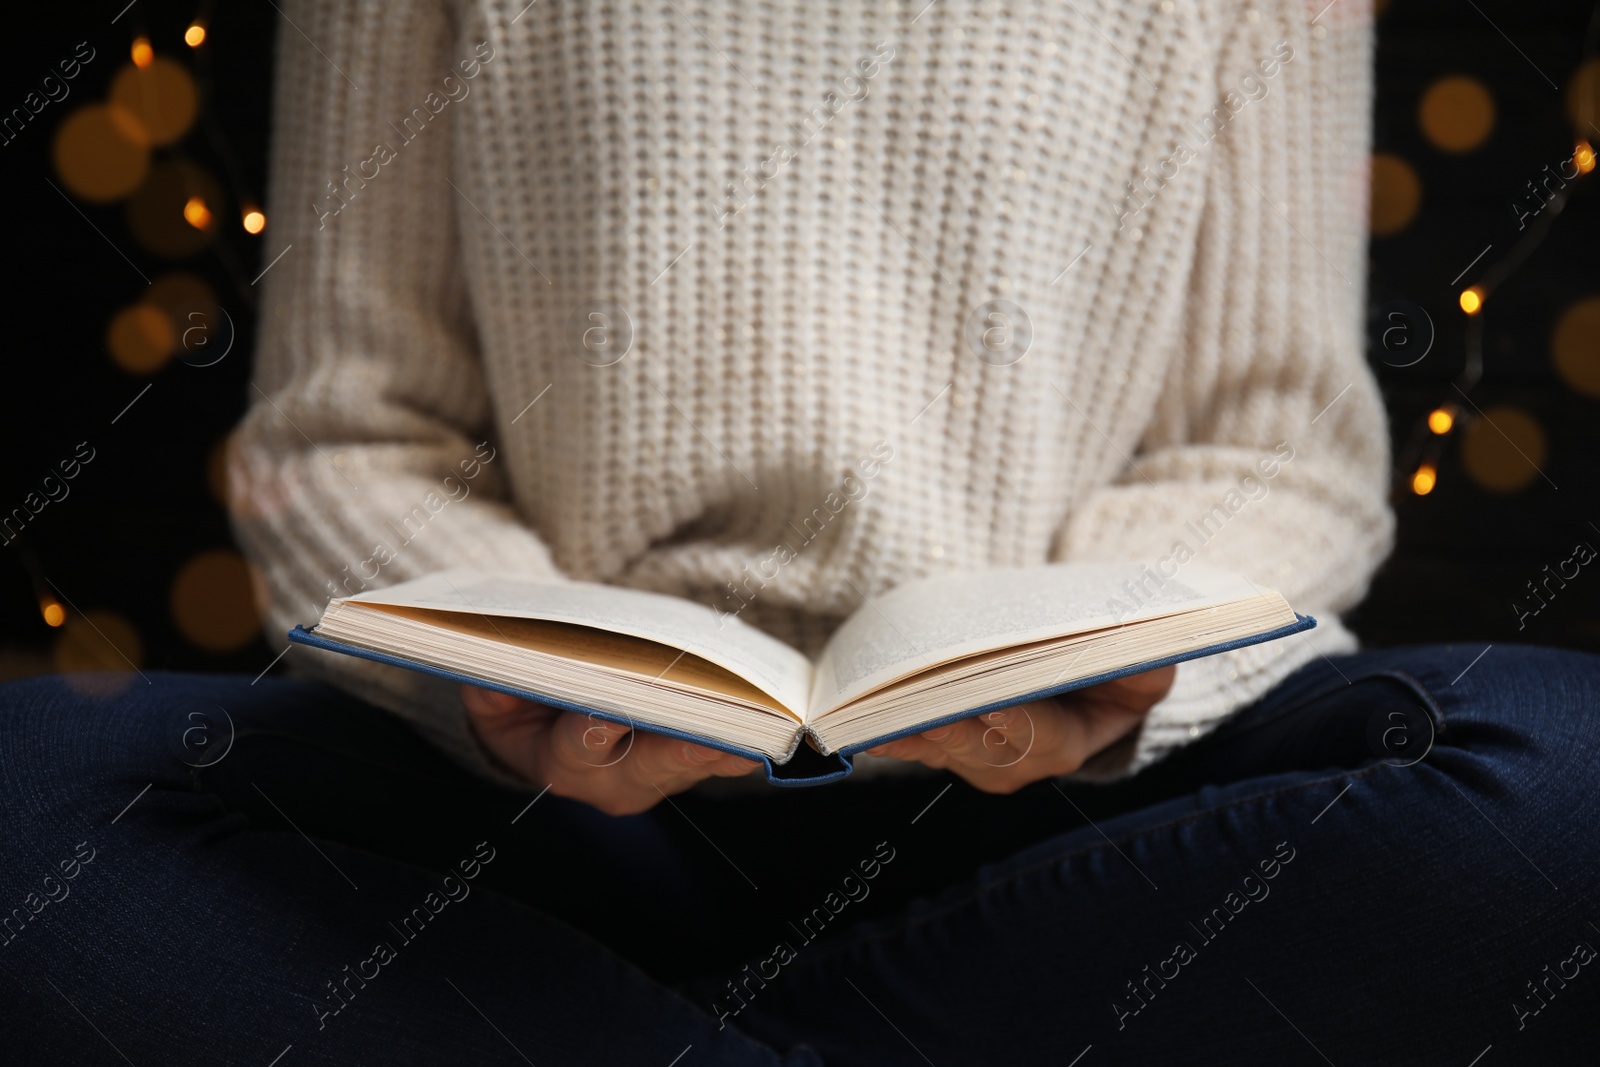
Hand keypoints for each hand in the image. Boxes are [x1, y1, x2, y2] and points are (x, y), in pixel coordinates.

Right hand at [460, 685, 760, 814]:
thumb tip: (507, 661)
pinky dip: (741, 729)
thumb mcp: (491, 692)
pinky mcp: (690, 762)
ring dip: (726, 739)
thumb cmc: (518, 701)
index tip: (611, 716)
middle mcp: (616, 782)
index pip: (579, 745)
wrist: (542, 730)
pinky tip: (766, 710)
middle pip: (653, 764)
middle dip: (684, 747)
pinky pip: (719, 749)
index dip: (595, 730)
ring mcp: (659, 776)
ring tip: (754, 719)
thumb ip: (496, 683)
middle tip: (714, 736)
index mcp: (562, 764)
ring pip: (695, 760)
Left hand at [864, 666, 1175, 793]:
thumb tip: (1135, 639)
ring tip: (887, 717)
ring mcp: (978, 760)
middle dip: (954, 727)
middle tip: (926, 709)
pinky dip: (894, 736)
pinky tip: (867, 730)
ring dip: (916, 732)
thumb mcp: (1143, 661)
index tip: (992, 705)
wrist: (1077, 673)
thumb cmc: (1111, 663)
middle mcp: (1019, 764)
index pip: (1043, 736)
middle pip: (983, 748)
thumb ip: (1139, 658)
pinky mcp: (947, 745)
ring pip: (945, 748)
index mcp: (1069, 743)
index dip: (1019, 721)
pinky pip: (918, 745)